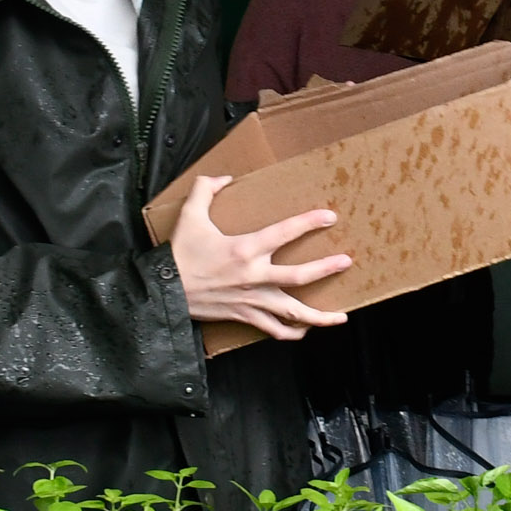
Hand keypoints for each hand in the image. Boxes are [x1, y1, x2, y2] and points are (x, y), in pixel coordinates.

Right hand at [170, 175, 352, 339]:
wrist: (164, 291)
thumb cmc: (178, 255)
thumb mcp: (189, 216)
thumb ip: (205, 189)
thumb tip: (224, 177)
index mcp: (244, 249)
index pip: (284, 232)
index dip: (309, 222)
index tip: (329, 216)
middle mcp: (253, 276)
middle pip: (298, 276)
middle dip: (326, 269)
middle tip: (346, 262)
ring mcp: (251, 300)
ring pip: (292, 312)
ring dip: (319, 317)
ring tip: (340, 317)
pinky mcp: (245, 316)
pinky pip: (273, 330)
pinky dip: (291, 333)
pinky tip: (305, 330)